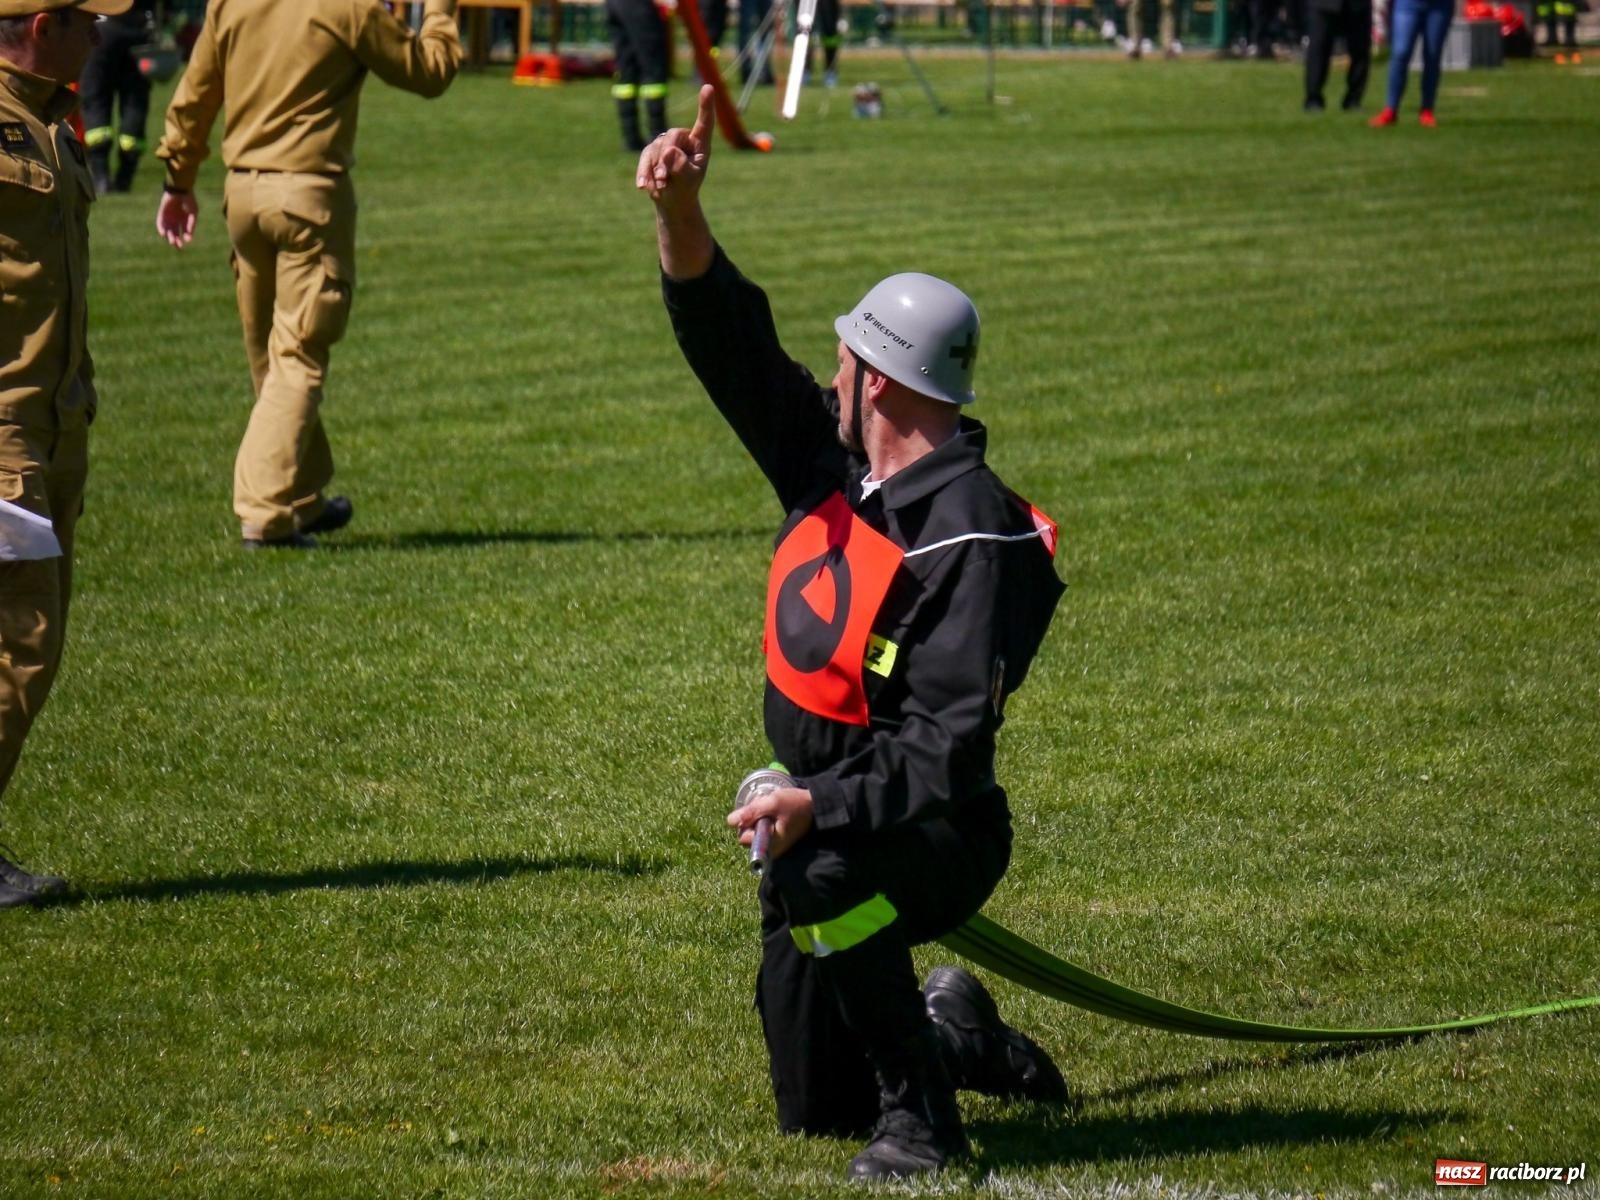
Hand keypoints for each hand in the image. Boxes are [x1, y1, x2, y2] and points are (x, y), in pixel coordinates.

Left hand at [156, 189, 197, 247]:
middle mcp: (176, 220)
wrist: (180, 189)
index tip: (187, 241)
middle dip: (177, 241)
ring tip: (172, 241)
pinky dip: (161, 229)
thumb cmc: (189, 200)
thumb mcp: (193, 213)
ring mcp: (168, 217)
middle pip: (175, 234)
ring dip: (169, 237)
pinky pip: (160, 223)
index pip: (184, 233)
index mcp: (185, 221)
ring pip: (168, 230)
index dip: (186, 238)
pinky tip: (163, 234)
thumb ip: (191, 224)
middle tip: (178, 247)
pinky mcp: (162, 213)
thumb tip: (189, 237)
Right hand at [635, 83, 714, 213]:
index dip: (706, 106)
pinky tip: (643, 186)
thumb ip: (681, 167)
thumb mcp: (687, 181)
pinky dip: (644, 172)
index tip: (709, 87)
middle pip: (672, 136)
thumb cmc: (686, 188)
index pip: (704, 123)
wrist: (672, 200)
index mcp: (700, 144)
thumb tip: (669, 151)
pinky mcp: (651, 151)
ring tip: (661, 186)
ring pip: (656, 148)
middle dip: (666, 156)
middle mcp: (683, 140)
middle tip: (664, 177)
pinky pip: (645, 157)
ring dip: (656, 169)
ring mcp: (666, 143)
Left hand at [727, 785, 813, 861]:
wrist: (816, 804)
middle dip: (752, 821)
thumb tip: (729, 821)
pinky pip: (763, 832)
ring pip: (755, 833)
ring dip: (758, 820)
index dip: (748, 822)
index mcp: (770, 844)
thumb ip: (750, 812)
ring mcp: (776, 847)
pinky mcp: (779, 841)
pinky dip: (765, 822)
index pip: (743, 837)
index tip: (762, 812)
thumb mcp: (772, 803)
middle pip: (748, 836)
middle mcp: (772, 851)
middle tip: (767, 810)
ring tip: (773, 811)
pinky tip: (775, 814)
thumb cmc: (795, 803)